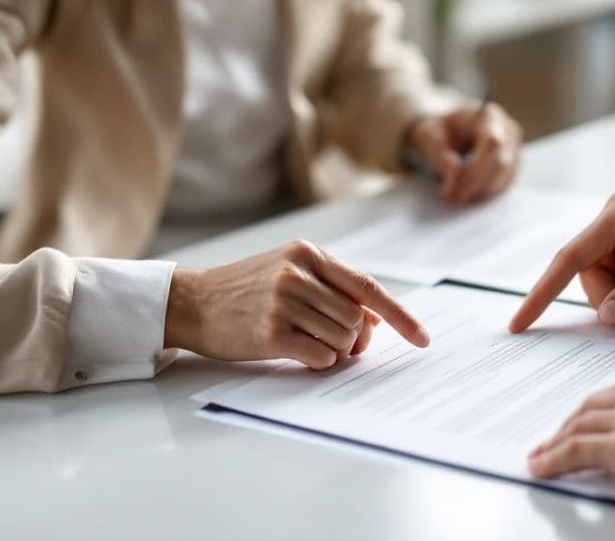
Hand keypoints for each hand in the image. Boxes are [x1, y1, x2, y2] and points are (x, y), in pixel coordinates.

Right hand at [164, 240, 428, 368]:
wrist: (191, 301)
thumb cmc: (245, 290)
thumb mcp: (289, 273)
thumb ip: (333, 288)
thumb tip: (377, 317)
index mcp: (308, 254)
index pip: (367, 286)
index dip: (400, 314)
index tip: (422, 337)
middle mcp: (298, 274)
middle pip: (357, 319)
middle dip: (355, 339)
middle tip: (337, 343)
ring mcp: (284, 302)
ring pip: (343, 340)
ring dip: (335, 351)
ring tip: (309, 343)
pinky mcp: (271, 332)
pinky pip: (321, 357)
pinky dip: (319, 361)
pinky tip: (297, 351)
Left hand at [408, 101, 522, 202]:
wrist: (446, 131)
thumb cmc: (438, 131)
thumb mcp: (428, 137)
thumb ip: (439, 155)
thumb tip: (454, 177)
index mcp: (488, 116)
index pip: (492, 142)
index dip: (476, 167)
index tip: (455, 186)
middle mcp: (507, 130)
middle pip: (501, 163)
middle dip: (477, 184)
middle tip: (453, 197)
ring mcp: (514, 148)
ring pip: (505, 177)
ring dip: (481, 191)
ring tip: (456, 196)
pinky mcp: (513, 165)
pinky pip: (505, 184)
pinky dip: (486, 192)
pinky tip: (467, 193)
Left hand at [528, 360, 614, 510]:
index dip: (597, 409)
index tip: (586, 419)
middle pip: (593, 405)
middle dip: (570, 423)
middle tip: (555, 438)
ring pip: (578, 426)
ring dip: (555, 442)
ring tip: (541, 456)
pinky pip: (575, 451)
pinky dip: (552, 460)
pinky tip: (540, 467)